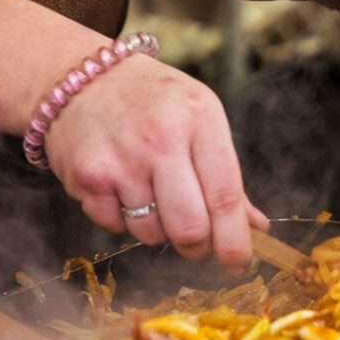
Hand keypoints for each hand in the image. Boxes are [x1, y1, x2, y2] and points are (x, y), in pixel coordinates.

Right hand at [45, 55, 265, 270]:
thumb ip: (226, 175)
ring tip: (150, 194)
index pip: (225, 196)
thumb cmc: (153, 101)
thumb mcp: (199, 118)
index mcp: (200, 119)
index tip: (238, 262)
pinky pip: (114, 226)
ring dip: (156, 229)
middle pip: (190, 227)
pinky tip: (119, 186)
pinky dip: (121, 219)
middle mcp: (161, 138)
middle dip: (197, 247)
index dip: (234, 241)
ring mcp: (122, 158)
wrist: (83, 77)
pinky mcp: (87, 176)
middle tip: (195, 242)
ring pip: (151, 233)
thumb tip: (257, 226)